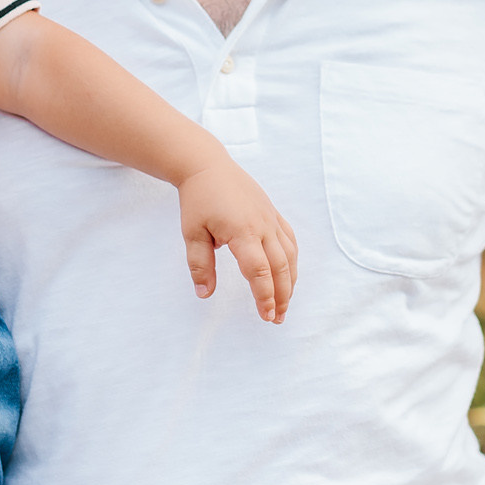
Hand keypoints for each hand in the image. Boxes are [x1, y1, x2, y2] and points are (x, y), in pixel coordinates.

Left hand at [178, 159, 297, 321]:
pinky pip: (290, 240)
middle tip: (277, 318)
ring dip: (290, 281)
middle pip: (280, 267)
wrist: (208, 166)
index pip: (259, 270)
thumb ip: (199, 265)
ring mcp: (271, 219)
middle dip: (281, 295)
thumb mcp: (192, 233)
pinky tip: (288, 274)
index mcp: (242, 231)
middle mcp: (262, 226)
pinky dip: (292, 261)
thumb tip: (204, 294)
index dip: (264, 295)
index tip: (265, 315)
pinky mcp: (273, 214)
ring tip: (284, 303)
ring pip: (290, 255)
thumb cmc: (198, 199)